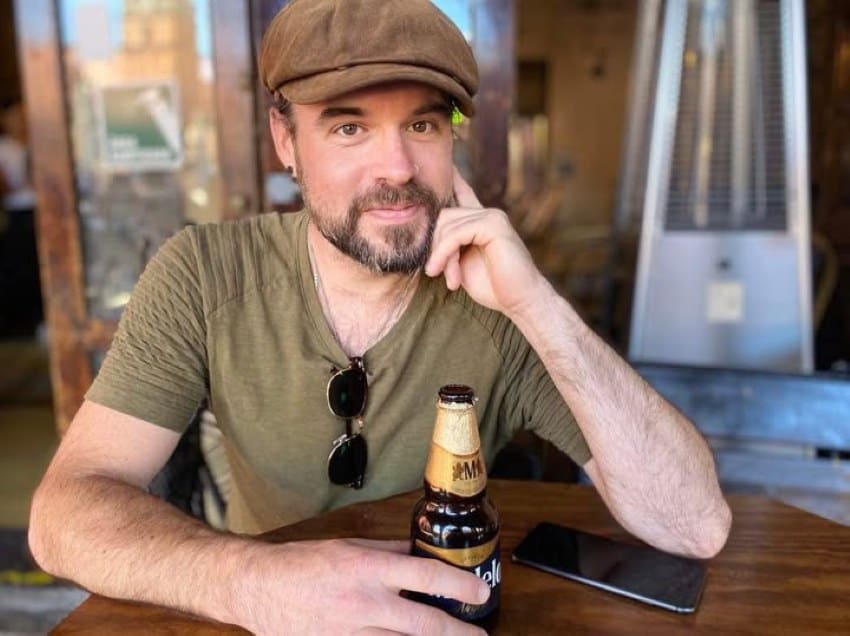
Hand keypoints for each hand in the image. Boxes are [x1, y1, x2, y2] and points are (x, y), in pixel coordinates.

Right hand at [231, 538, 489, 634]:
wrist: (260, 588)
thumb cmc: (304, 563)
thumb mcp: (349, 546)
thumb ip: (388, 552)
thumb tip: (421, 552)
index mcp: (368, 569)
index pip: (425, 574)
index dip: (459, 585)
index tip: (481, 591)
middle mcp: (364, 603)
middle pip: (423, 623)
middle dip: (458, 633)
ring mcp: (350, 634)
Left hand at [426, 168, 548, 318]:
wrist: (521, 301)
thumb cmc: (493, 286)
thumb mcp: (462, 264)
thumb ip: (449, 246)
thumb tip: (428, 236)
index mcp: (481, 221)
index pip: (462, 192)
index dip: (452, 177)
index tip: (444, 158)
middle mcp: (487, 214)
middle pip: (443, 215)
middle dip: (434, 246)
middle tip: (436, 273)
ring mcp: (492, 216)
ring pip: (447, 225)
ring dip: (440, 255)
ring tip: (448, 278)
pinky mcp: (494, 225)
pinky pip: (456, 233)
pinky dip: (446, 254)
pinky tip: (450, 275)